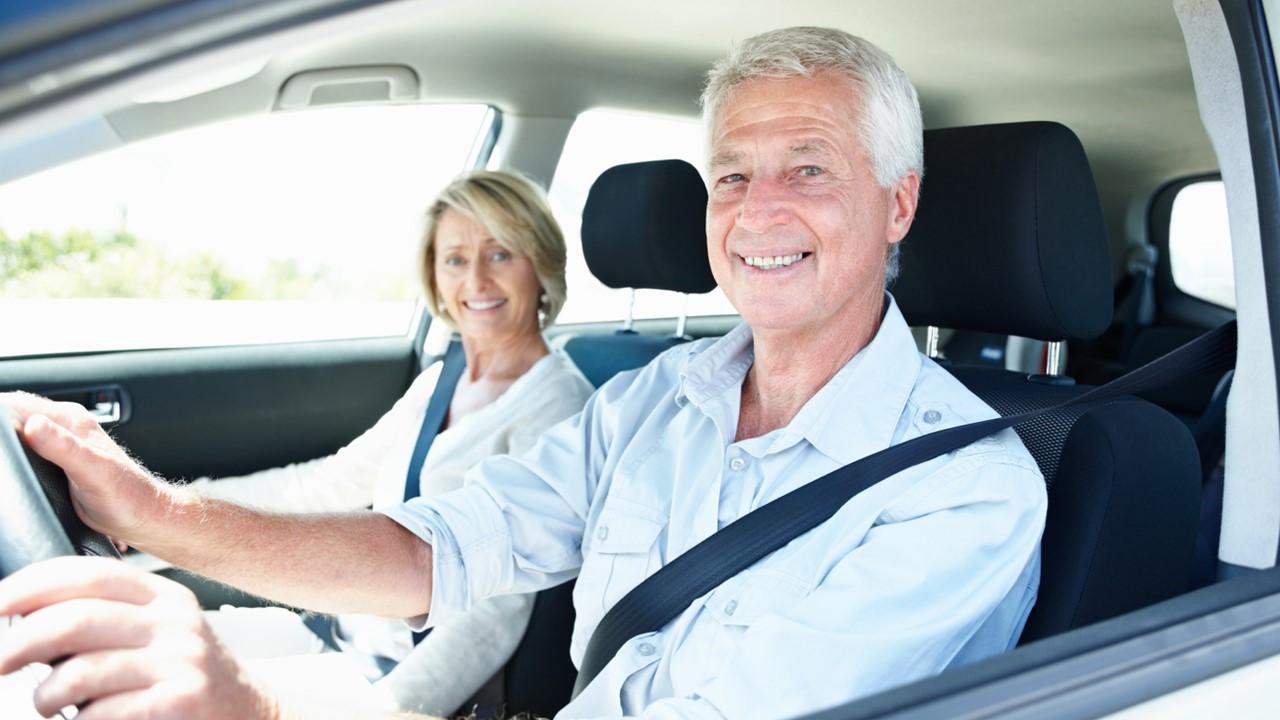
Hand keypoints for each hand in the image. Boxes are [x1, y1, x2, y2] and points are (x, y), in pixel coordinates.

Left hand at [0, 557, 277, 719]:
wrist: (249, 714)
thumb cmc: (186, 677)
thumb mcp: (159, 633)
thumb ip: (110, 617)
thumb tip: (28, 614)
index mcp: (163, 596)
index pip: (89, 574)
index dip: (33, 584)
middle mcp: (174, 622)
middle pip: (77, 619)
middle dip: (20, 642)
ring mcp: (180, 662)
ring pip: (82, 672)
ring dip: (45, 695)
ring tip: (45, 703)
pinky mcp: (181, 700)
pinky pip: (105, 712)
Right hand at [1, 392, 171, 544]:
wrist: (144, 515)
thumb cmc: (127, 495)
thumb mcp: (93, 471)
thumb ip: (65, 448)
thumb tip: (33, 426)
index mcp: (70, 420)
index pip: (17, 404)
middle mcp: (65, 426)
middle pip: (14, 416)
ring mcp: (61, 443)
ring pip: (19, 432)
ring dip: (5, 441)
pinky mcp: (58, 461)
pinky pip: (28, 449)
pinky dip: (15, 454)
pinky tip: (10, 467)